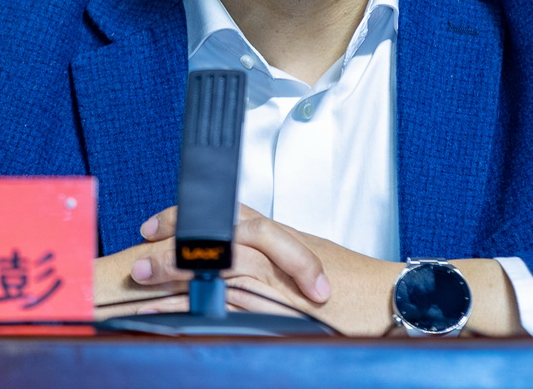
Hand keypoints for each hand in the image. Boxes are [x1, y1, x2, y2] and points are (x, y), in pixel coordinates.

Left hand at [130, 204, 404, 334]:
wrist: (394, 297)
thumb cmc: (359, 285)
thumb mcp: (314, 261)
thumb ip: (279, 260)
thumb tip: (245, 267)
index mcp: (280, 237)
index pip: (226, 217)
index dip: (187, 218)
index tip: (155, 226)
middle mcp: (274, 253)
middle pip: (214, 239)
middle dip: (172, 245)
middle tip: (138, 253)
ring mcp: (276, 280)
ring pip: (216, 268)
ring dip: (176, 275)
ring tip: (141, 281)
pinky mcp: (280, 308)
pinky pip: (231, 305)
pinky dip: (199, 309)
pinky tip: (173, 316)